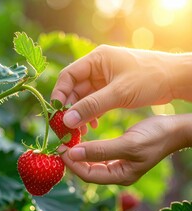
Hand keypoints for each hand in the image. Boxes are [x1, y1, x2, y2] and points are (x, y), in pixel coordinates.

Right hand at [51, 45, 177, 128]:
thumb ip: (91, 106)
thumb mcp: (118, 92)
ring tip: (80, 130)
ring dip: (80, 113)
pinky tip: (93, 124)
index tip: (56, 112)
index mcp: (96, 59)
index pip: (68, 75)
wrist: (174, 79)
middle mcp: (97, 68)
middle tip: (67, 126)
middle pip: (74, 88)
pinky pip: (94, 102)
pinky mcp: (110, 89)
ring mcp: (103, 79)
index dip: (60, 93)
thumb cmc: (148, 78)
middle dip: (70, 108)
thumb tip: (67, 120)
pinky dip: (91, 113)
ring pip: (84, 97)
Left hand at [59, 114, 190, 184]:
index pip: (88, 175)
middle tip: (60, 145)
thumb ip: (101, 151)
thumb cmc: (155, 137)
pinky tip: (80, 138)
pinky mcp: (118, 153)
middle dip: (72, 159)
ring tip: (67, 141)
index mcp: (120, 176)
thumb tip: (74, 154)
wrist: (173, 129)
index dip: (72, 164)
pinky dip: (87, 147)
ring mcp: (117, 163)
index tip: (60, 149)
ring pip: (91, 162)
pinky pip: (97, 154)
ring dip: (78, 152)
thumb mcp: (128, 145)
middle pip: (87, 170)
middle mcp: (116, 172)